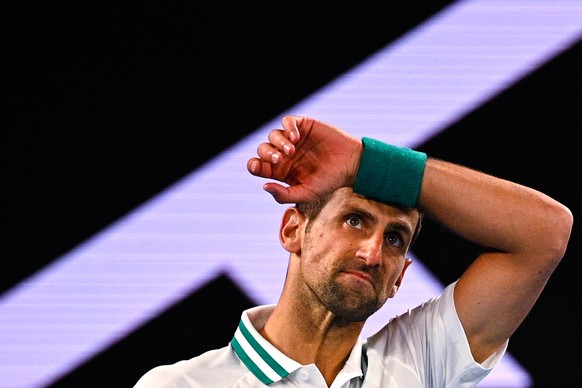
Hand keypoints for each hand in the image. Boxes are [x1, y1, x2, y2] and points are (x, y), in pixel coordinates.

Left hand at [247, 115, 361, 202]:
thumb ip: (284, 194)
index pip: (258, 166)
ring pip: (273, 135)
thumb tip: (264, 186)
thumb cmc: (329, 182)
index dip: (254, 166)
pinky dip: (288, 127)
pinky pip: (287, 121)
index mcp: (280, 171)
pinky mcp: (304, 126)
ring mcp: (293, 139)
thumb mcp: (306, 193)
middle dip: (267, 154)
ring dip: (278, 142)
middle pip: (263, 149)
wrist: (351, 165)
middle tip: (279, 159)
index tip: (260, 168)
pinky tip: (296, 137)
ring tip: (292, 150)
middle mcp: (284, 154)